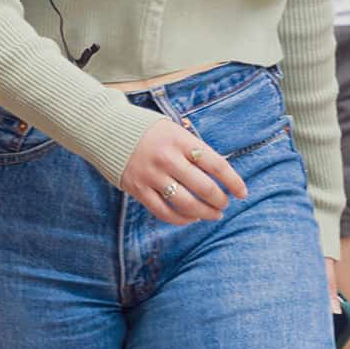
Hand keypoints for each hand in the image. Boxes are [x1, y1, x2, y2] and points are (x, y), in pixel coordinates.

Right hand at [117, 115, 245, 224]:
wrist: (107, 129)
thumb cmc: (148, 130)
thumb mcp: (174, 129)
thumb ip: (193, 149)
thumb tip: (220, 171)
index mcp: (181, 140)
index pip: (216, 164)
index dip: (233, 181)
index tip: (242, 192)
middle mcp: (168, 158)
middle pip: (204, 187)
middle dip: (220, 200)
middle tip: (225, 204)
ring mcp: (152, 175)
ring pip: (186, 203)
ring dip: (204, 213)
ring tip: (213, 215)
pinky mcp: (138, 189)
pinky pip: (164, 211)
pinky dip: (181, 219)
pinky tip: (190, 218)